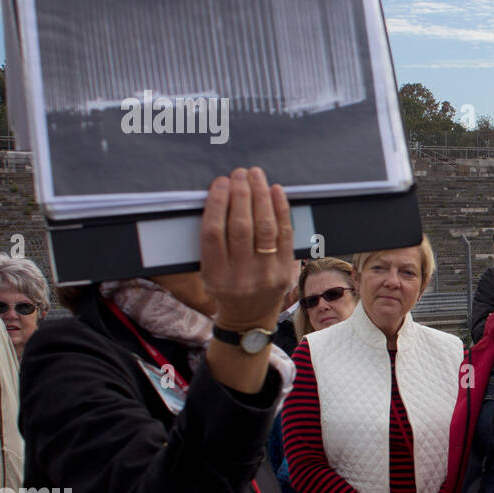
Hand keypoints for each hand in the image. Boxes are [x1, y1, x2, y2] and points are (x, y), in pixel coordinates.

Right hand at [201, 167, 293, 332]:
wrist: (249, 318)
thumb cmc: (225, 286)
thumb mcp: (208, 271)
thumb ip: (212, 241)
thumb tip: (220, 196)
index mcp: (214, 275)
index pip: (213, 232)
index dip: (217, 203)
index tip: (219, 183)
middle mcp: (240, 276)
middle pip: (240, 226)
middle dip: (240, 194)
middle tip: (239, 174)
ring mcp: (266, 274)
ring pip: (265, 227)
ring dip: (261, 196)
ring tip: (255, 176)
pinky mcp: (285, 270)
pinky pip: (285, 234)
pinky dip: (281, 209)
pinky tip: (276, 190)